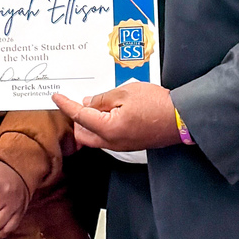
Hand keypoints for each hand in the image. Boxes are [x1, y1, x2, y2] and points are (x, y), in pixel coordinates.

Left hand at [52, 82, 179, 150]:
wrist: (182, 118)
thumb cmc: (157, 104)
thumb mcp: (126, 92)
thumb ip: (102, 99)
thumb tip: (88, 102)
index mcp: (108, 128)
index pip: (79, 116)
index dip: (66, 105)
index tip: (56, 97)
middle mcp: (112, 142)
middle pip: (82, 134)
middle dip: (76, 118)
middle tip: (79, 101)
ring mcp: (121, 146)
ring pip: (94, 137)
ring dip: (89, 123)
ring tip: (97, 104)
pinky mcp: (129, 144)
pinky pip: (106, 138)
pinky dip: (101, 126)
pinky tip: (109, 111)